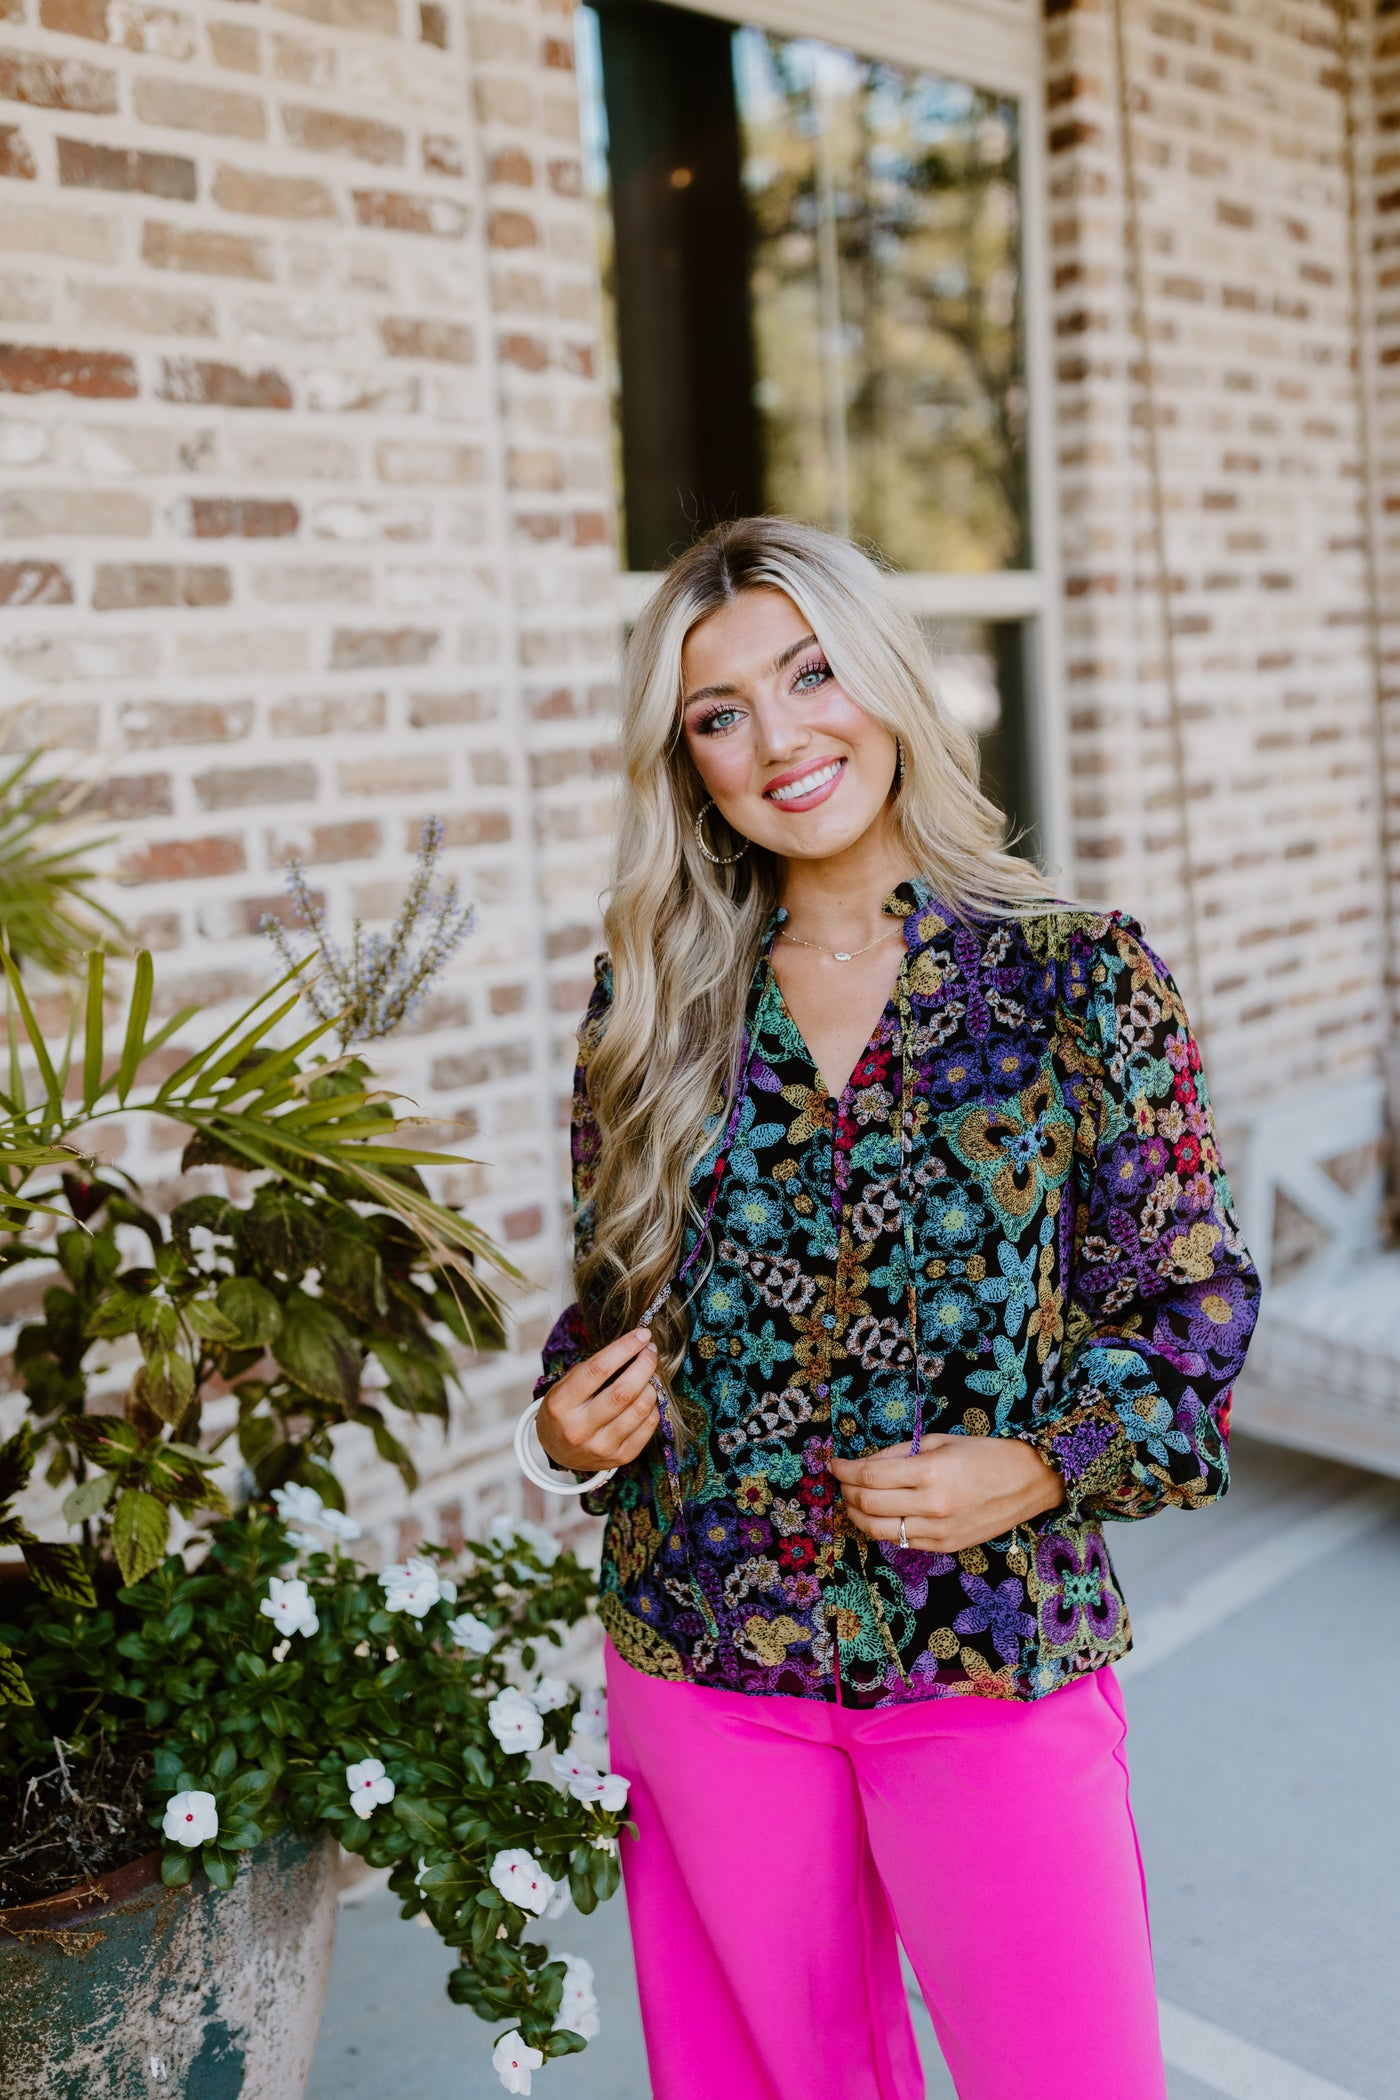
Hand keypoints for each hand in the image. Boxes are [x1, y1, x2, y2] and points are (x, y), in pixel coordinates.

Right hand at [537, 1327, 659, 1475]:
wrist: (558, 1451)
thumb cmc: (566, 1409)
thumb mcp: (566, 1385)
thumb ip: (596, 1369)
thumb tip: (636, 1347)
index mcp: (561, 1404)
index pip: (598, 1369)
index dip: (624, 1348)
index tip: (642, 1335)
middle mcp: (579, 1428)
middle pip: (624, 1391)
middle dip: (644, 1365)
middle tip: (651, 1351)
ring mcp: (600, 1446)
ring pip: (640, 1409)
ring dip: (652, 1385)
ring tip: (650, 1375)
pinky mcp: (620, 1457)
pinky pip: (648, 1427)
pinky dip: (654, 1406)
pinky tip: (648, 1397)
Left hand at [830, 1433, 1063, 1554]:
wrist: (1029, 1482)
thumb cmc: (985, 1454)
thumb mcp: (940, 1441)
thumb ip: (899, 1453)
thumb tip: (865, 1464)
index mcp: (930, 1472)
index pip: (869, 1477)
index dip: (844, 1471)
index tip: (833, 1464)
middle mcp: (932, 1506)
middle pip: (867, 1506)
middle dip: (845, 1493)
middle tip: (840, 1481)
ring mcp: (938, 1531)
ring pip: (879, 1530)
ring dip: (857, 1515)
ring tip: (852, 1501)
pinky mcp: (945, 1547)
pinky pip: (902, 1541)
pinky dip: (883, 1529)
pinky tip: (881, 1515)